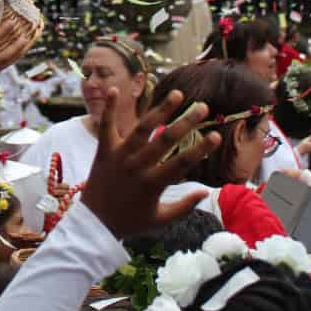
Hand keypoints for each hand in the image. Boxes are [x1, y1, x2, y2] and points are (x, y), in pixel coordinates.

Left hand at [79, 87, 220, 238]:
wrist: (94, 222)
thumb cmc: (130, 221)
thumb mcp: (160, 219)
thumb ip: (184, 207)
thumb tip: (206, 192)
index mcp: (153, 184)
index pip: (182, 163)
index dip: (201, 149)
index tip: (217, 136)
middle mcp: (137, 166)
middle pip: (165, 140)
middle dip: (186, 122)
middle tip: (202, 107)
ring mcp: (119, 156)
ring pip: (142, 128)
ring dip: (159, 109)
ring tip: (176, 93)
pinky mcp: (103, 150)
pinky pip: (105, 126)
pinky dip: (108, 108)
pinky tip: (113, 89)